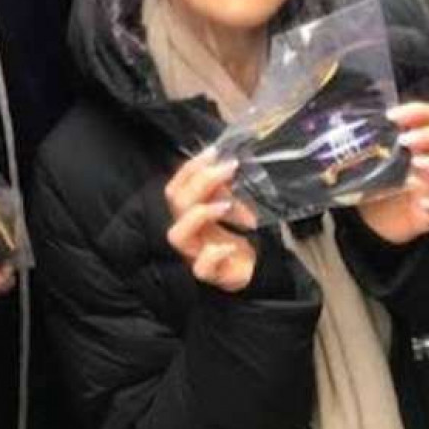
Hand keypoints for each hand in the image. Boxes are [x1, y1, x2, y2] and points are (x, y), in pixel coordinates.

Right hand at [165, 150, 258, 292]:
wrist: (251, 272)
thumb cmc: (237, 236)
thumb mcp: (232, 207)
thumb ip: (225, 189)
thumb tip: (228, 164)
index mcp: (188, 214)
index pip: (176, 186)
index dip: (191, 167)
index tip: (214, 151)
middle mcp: (187, 231)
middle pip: (177, 203)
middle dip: (202, 180)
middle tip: (229, 168)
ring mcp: (195, 254)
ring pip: (177, 234)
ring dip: (200, 214)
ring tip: (226, 205)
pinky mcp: (212, 276)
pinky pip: (201, 268)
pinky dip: (214, 254)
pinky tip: (231, 246)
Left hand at [357, 101, 428, 245]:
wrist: (367, 219)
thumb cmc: (370, 178)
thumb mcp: (366, 154)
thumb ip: (362, 136)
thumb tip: (341, 116)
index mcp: (417, 142)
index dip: (421, 112)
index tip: (394, 116)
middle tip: (407, 141)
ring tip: (417, 165)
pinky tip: (426, 204)